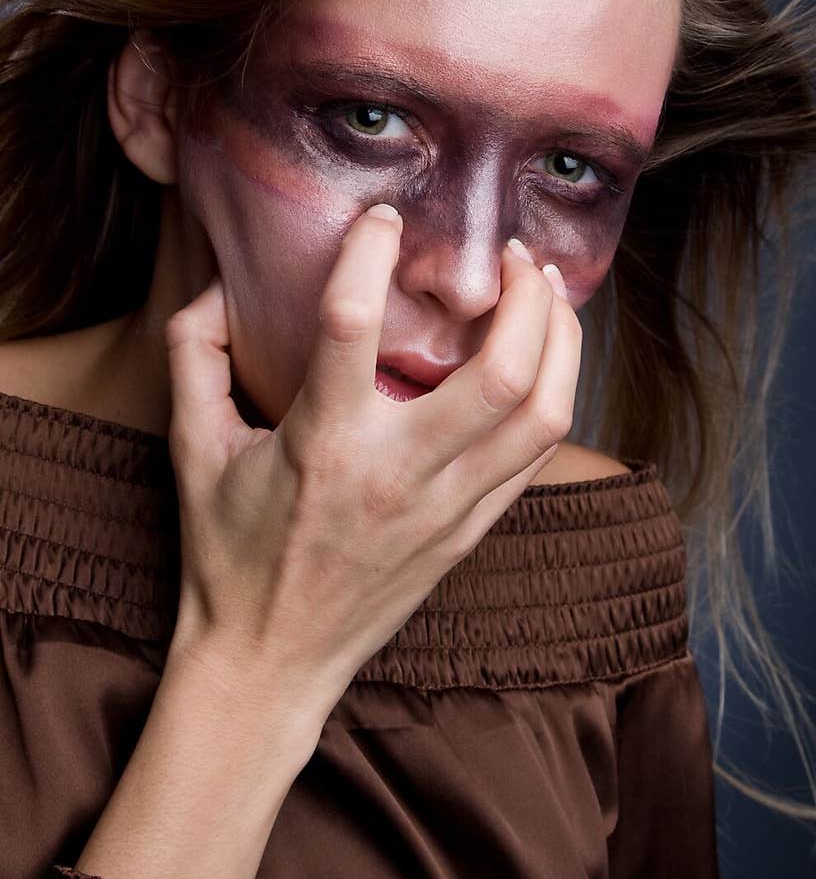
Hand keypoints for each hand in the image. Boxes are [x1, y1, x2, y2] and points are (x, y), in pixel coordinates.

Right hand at [163, 206, 581, 715]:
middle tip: (510, 252)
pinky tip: (546, 356)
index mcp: (322, 444)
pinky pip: (538, 455)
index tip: (384, 217)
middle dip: (523, 296)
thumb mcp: (191, 448)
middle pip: (501, 372)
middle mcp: (398, 474)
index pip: (353, 325)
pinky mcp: (472, 531)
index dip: (371, 253)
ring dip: (561, 339)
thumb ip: (192, 355)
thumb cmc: (227, 552)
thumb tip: (219, 286)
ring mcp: (447, 509)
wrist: (270, 661)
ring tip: (546, 291)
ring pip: (543, 413)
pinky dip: (554, 392)